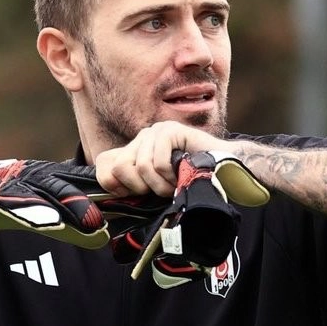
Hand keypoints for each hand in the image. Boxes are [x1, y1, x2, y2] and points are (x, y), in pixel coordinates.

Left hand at [94, 121, 238, 197]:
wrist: (222, 173)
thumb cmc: (188, 182)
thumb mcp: (154, 189)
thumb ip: (132, 187)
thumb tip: (109, 190)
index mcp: (135, 151)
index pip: (104, 163)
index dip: (114, 184)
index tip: (136, 194)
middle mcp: (142, 139)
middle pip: (120, 167)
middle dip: (141, 187)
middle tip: (160, 190)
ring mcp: (156, 132)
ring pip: (142, 166)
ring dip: (161, 184)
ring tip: (175, 183)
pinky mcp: (170, 131)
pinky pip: (158, 162)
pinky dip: (171, 175)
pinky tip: (182, 173)